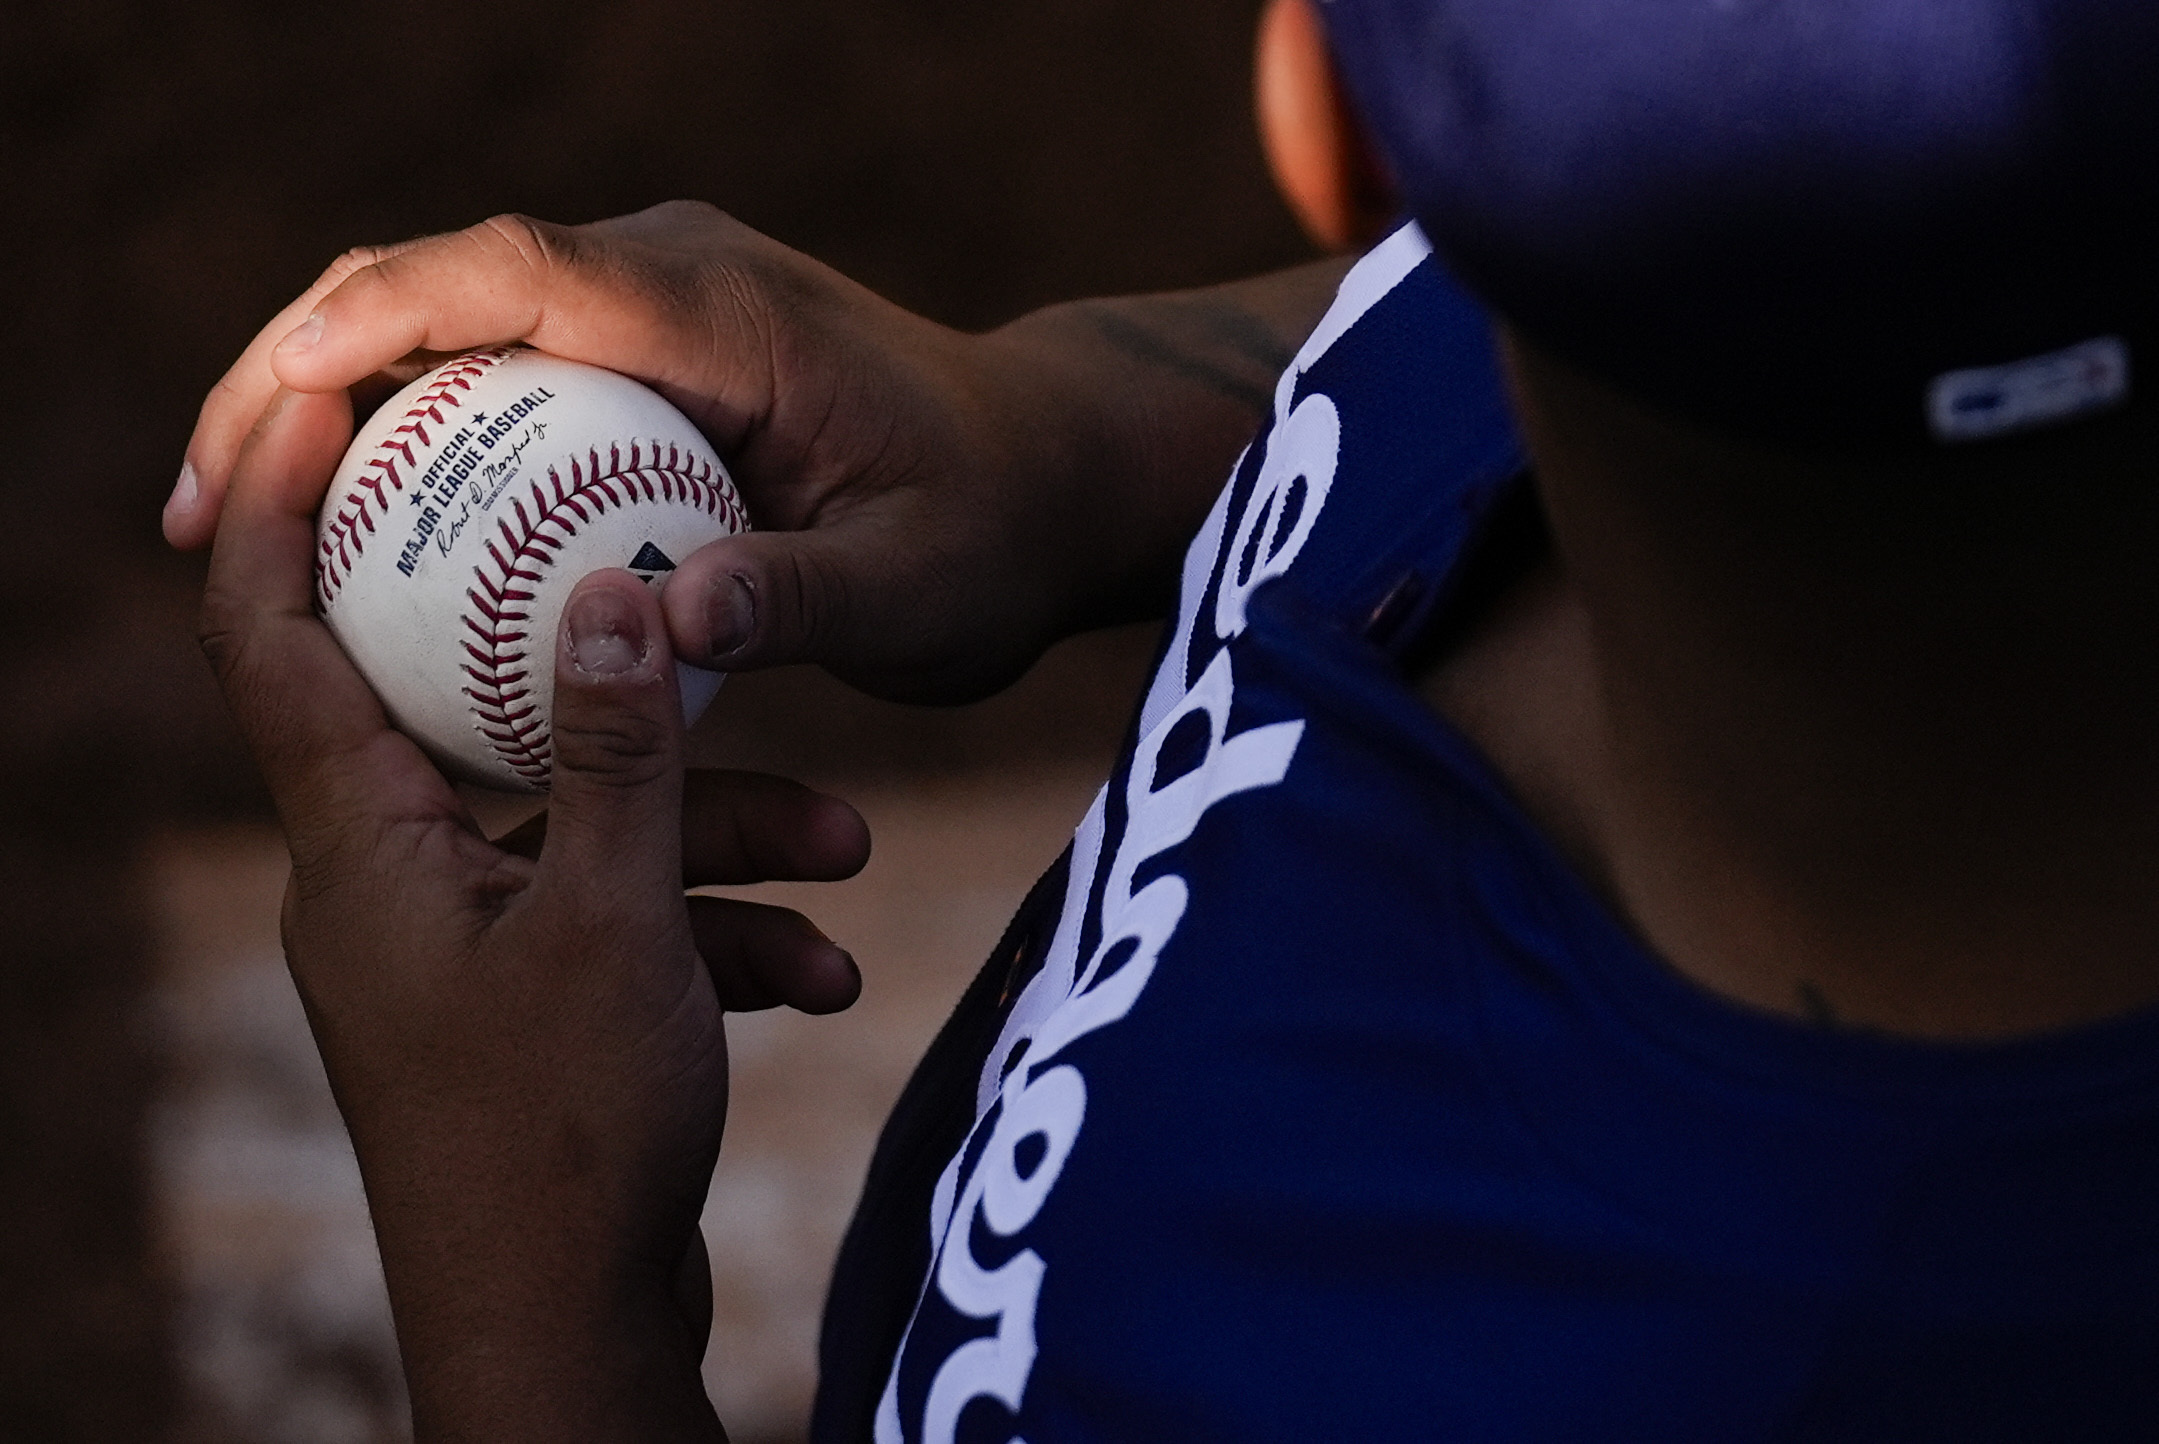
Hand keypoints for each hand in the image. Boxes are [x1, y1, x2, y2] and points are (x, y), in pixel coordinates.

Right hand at [170, 202, 1344, 701]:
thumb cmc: (995, 532)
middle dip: (292, 375)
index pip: (509, 277)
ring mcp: (648, 308)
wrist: (1044, 472)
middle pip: (433, 285)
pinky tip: (355, 553)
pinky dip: (409, 450)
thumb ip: (804, 601)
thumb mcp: (923, 592)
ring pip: (442, 330)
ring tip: (226, 541)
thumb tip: (663, 626)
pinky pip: (493, 384)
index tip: (263, 413)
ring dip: (326, 413)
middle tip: (194, 522)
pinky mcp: (643, 355)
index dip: (367, 325)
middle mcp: (666, 277)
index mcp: (719, 306)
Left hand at [200, 387, 870, 1441]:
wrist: (571, 1336)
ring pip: (586, 829)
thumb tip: (611, 592)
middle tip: (663, 561)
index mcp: (363, 849)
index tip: (343, 397)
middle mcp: (397, 886)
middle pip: (475, 716)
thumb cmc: (565, 1139)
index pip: (273, 637)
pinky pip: (626, 921)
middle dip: (610, 675)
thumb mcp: (612, 925)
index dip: (283, 503)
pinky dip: (721, 929)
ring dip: (719, 829)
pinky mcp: (535, 1009)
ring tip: (852, 844)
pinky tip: (828, 965)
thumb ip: (615, 756)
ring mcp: (466, 952)